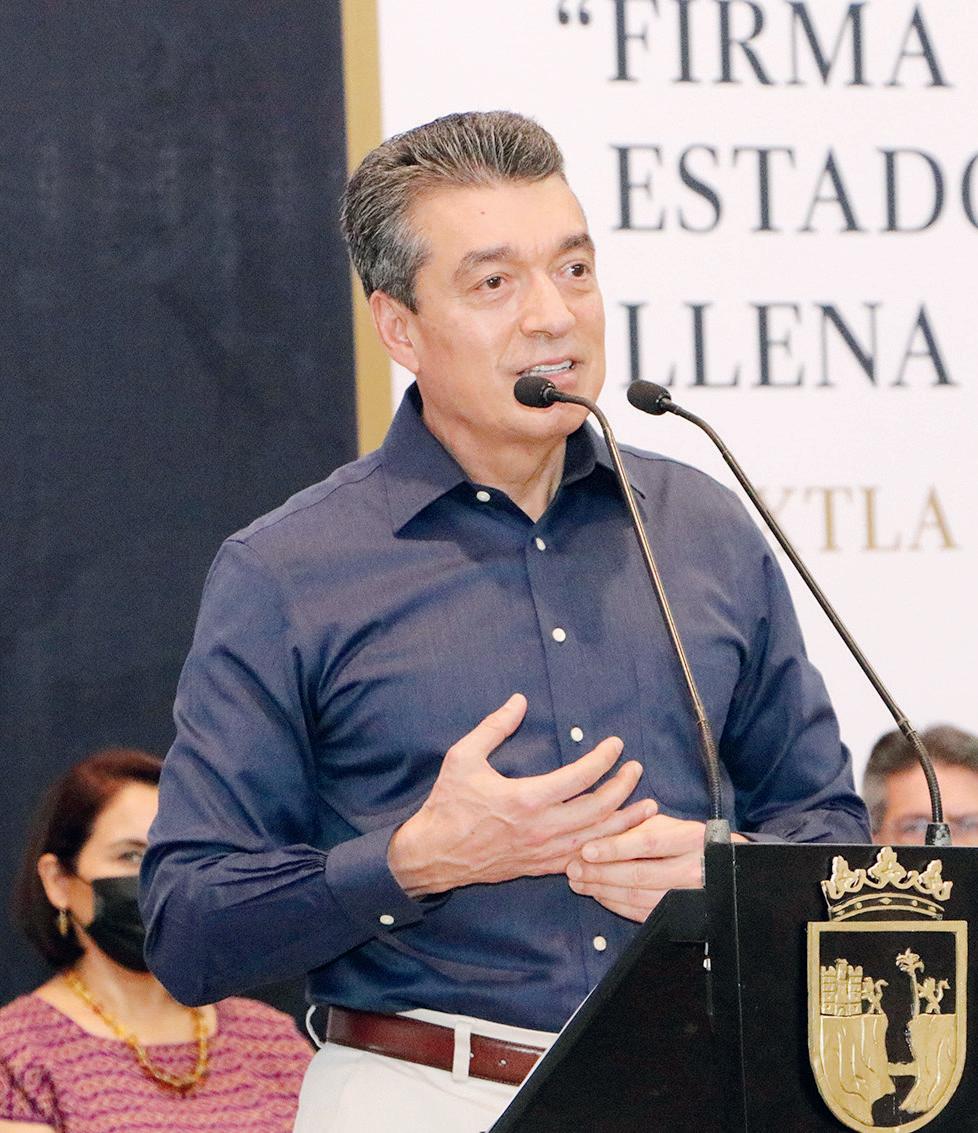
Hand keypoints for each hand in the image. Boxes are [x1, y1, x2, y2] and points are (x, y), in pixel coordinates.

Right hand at [388, 693, 653, 896]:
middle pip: (598, 809)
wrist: (433, 855)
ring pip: (597, 839)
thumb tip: (518, 701)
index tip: (615, 744)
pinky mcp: (539, 866)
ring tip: (647, 806)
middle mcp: (541, 828)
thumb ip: (493, 727)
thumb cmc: (448, 805)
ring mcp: (543, 852)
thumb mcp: (463, 757)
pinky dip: (605, 848)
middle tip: (636, 769)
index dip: (603, 759)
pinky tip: (618, 839)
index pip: (580, 777)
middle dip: (623, 787)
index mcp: (526, 799)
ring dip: (625, 821)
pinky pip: (582, 859)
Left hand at [565, 805, 745, 921]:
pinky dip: (615, 904)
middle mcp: (692, 868)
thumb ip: (635, 823)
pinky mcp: (679, 915)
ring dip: (602, 890)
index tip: (586, 849)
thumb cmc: (684, 840)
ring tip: (578, 880)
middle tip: (573, 868)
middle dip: (600, 873)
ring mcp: (688, 896)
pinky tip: (598, 894)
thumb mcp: (665, 823)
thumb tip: (597, 827)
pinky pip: (642, 913)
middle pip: (639, 874)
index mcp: (689, 838)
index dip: (615, 847)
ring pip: (638, 897)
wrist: (721, 868)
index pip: (648, 843)